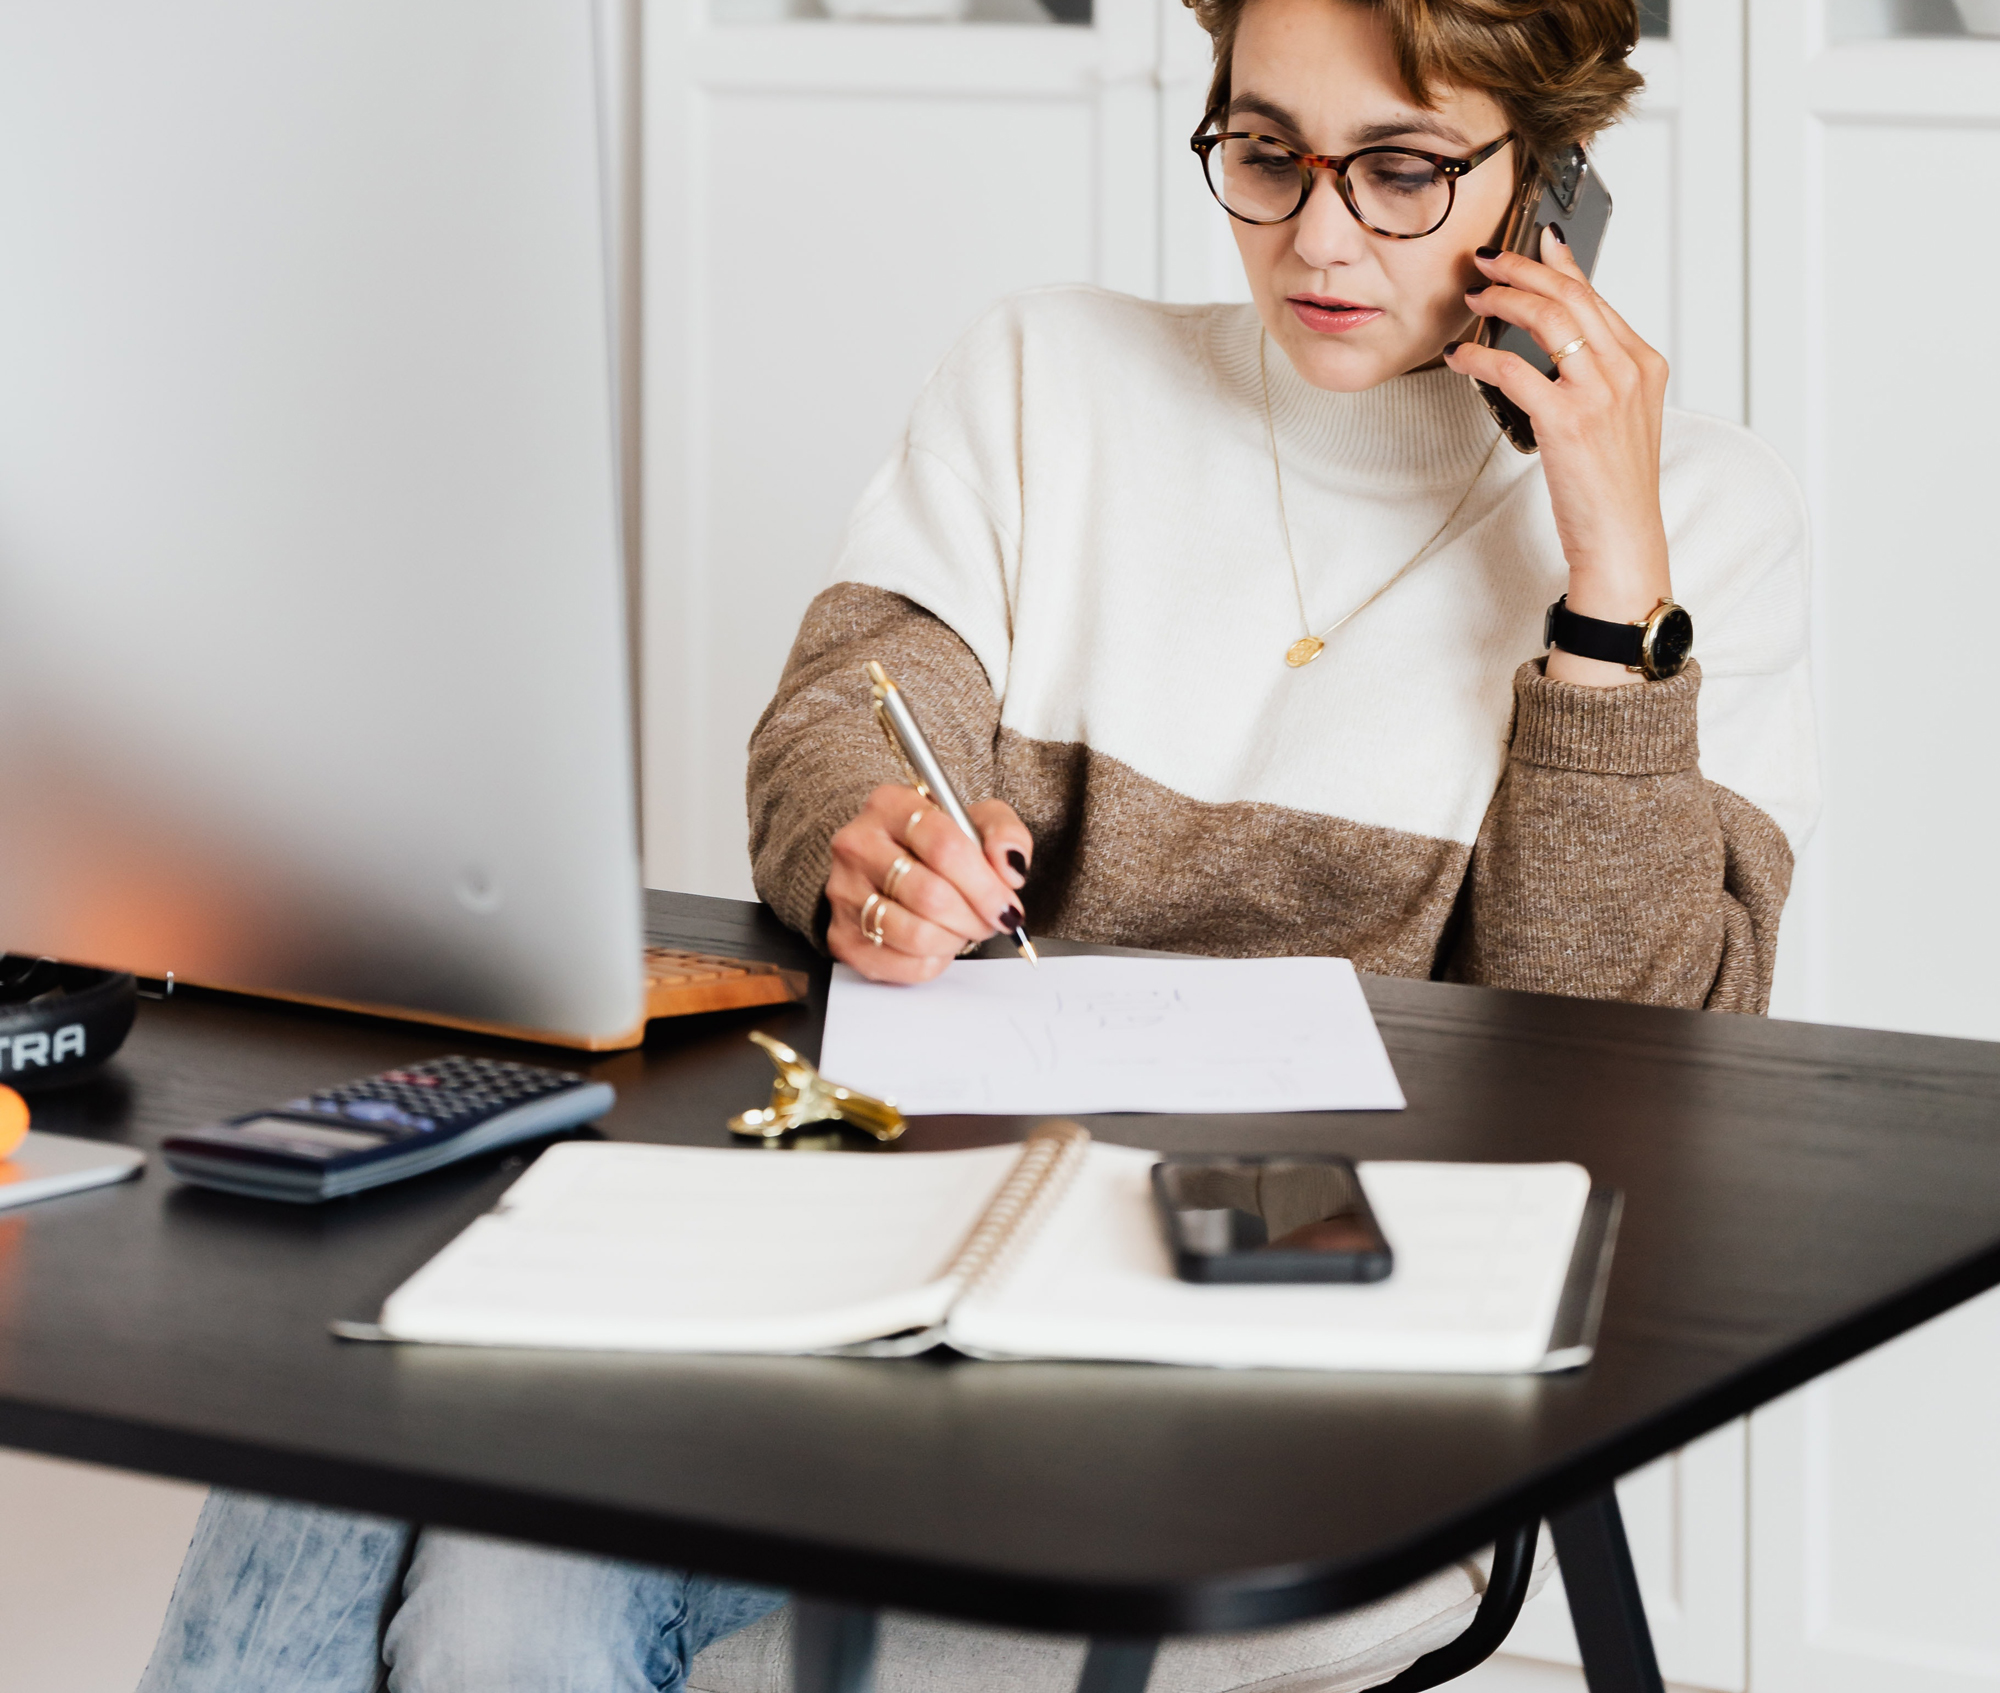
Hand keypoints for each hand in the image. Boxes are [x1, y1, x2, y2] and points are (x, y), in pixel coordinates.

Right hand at [826, 785, 1032, 982]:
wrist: (890, 868)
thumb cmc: (937, 845)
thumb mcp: (979, 822)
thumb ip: (1006, 834)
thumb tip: (1010, 869)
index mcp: (891, 805)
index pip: (944, 846)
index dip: (985, 885)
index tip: (1007, 905)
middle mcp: (858, 844)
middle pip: (931, 895)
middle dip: (975, 917)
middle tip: (991, 920)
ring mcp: (844, 891)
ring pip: (916, 934)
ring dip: (954, 939)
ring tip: (962, 927)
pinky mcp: (842, 935)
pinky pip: (902, 964)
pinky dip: (934, 961)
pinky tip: (938, 943)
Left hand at [1444, 226, 1671, 686]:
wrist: (1623, 538)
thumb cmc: (1613, 487)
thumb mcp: (1619, 419)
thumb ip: (1598, 375)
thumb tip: (1557, 342)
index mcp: (1644, 363)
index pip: (1596, 297)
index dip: (1558, 265)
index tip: (1532, 245)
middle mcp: (1628, 369)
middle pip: (1570, 295)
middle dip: (1522, 268)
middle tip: (1486, 261)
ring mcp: (1601, 392)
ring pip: (1546, 318)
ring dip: (1502, 299)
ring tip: (1473, 297)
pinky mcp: (1567, 419)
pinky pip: (1514, 369)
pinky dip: (1481, 356)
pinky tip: (1461, 358)